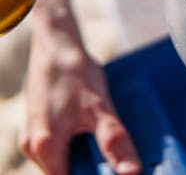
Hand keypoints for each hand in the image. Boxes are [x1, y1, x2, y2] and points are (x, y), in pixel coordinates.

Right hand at [19, 0, 141, 174]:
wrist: (56, 43)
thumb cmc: (75, 72)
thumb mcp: (100, 107)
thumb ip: (113, 142)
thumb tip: (131, 173)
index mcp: (45, 148)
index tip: (117, 174)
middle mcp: (33, 147)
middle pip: (67, 174)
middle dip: (93, 171)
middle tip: (119, 161)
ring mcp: (35, 137)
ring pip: (65, 162)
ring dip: (88, 160)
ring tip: (113, 151)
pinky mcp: (41, 127)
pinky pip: (61, 148)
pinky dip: (80, 147)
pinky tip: (98, 137)